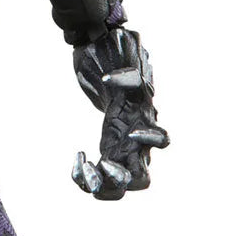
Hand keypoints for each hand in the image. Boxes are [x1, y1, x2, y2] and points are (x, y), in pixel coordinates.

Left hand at [72, 28, 169, 199]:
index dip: (149, 142)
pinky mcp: (106, 146)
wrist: (99, 48)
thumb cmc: (113, 49)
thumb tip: (113, 81)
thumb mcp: (123, 48)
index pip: (159, 139)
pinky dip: (86, 177)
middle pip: (142, 177)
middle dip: (123, 181)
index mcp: (143, 115)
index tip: (131, 134)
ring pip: (121, 184)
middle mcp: (136, 137)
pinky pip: (100, 175)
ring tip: (82, 173)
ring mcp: (121, 145)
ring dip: (103, 187)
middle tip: (101, 166)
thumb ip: (123, 65)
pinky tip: (76, 163)